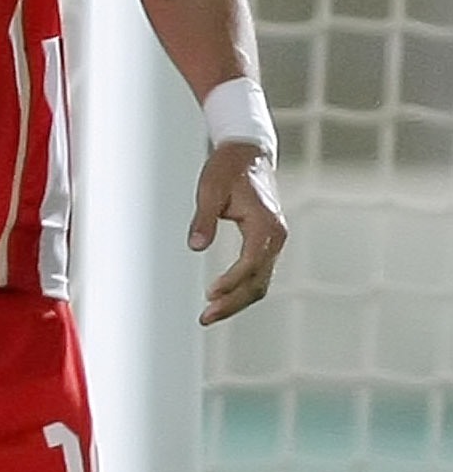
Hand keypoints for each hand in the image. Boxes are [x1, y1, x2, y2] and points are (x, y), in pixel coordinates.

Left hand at [190, 142, 286, 324]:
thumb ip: (203, 219)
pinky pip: (258, 273)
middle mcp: (276, 237)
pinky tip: (223, 298)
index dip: (231, 282)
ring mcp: (275, 242)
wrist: (248, 153)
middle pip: (258, 282)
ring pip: (260, 282)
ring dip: (237, 301)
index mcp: (266, 226)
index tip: (210, 294)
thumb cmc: (227, 168)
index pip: (250, 264)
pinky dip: (242, 289)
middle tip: (205, 317)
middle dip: (232, 303)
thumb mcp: (209, 189)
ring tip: (210, 314)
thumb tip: (195, 247)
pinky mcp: (268, 243)